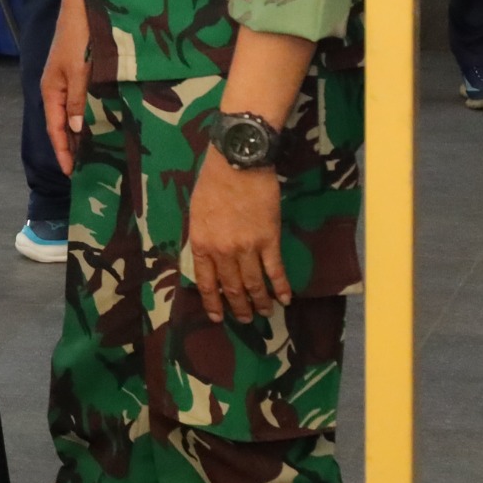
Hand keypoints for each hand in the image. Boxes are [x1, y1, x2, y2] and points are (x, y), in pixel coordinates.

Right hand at [41, 0, 91, 174]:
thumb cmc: (80, 34)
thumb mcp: (79, 69)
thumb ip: (77, 99)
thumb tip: (75, 130)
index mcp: (51, 87)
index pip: (55, 128)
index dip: (63, 150)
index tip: (73, 174)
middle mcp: (59, 85)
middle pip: (63, 122)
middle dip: (73, 145)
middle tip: (89, 169)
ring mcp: (71, 77)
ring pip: (76, 112)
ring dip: (84, 131)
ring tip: (98, 152)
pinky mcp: (84, 68)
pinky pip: (86, 100)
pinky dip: (92, 114)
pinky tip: (106, 121)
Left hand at [187, 153, 289, 322]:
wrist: (238, 163)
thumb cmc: (213, 182)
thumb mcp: (196, 212)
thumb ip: (202, 238)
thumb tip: (206, 258)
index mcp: (202, 243)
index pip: (206, 282)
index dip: (213, 303)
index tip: (218, 317)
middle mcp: (223, 251)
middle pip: (232, 287)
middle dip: (239, 307)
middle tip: (246, 319)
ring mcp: (247, 248)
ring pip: (254, 284)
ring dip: (260, 302)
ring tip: (265, 313)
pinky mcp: (269, 241)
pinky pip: (275, 271)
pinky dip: (281, 287)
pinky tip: (286, 299)